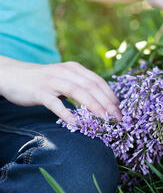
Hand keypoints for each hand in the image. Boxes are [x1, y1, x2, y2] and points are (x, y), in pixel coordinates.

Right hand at [0, 57, 121, 123]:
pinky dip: (67, 113)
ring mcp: (52, 81)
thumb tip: (103, 103)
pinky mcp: (39, 91)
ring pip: (78, 92)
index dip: (111, 96)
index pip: (98, 81)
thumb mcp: (65, 79)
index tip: (120, 110)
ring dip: (94, 106)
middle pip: (92, 87)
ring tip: (105, 120)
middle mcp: (66, 72)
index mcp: (75, 68)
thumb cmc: (43, 81)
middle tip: (118, 119)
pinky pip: (55, 103)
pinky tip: (76, 123)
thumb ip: (81, 87)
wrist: (12, 75)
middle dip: (108, 103)